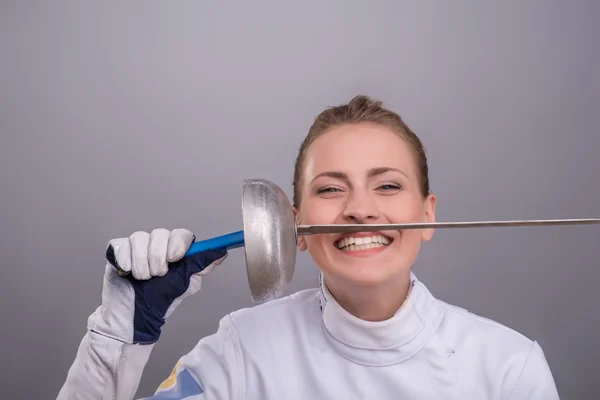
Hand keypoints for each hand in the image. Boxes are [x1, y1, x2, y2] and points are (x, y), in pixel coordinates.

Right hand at [87, 228, 226, 344]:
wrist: (134, 317)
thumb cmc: (160, 300)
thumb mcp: (185, 284)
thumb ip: (200, 267)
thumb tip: (221, 253)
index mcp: (175, 250)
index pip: (181, 234)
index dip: (178, 243)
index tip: (175, 258)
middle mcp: (157, 244)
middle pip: (160, 233)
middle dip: (158, 256)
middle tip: (158, 275)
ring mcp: (137, 246)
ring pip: (140, 238)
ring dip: (142, 263)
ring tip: (143, 279)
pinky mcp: (118, 251)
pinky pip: (121, 244)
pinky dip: (125, 259)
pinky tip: (127, 273)